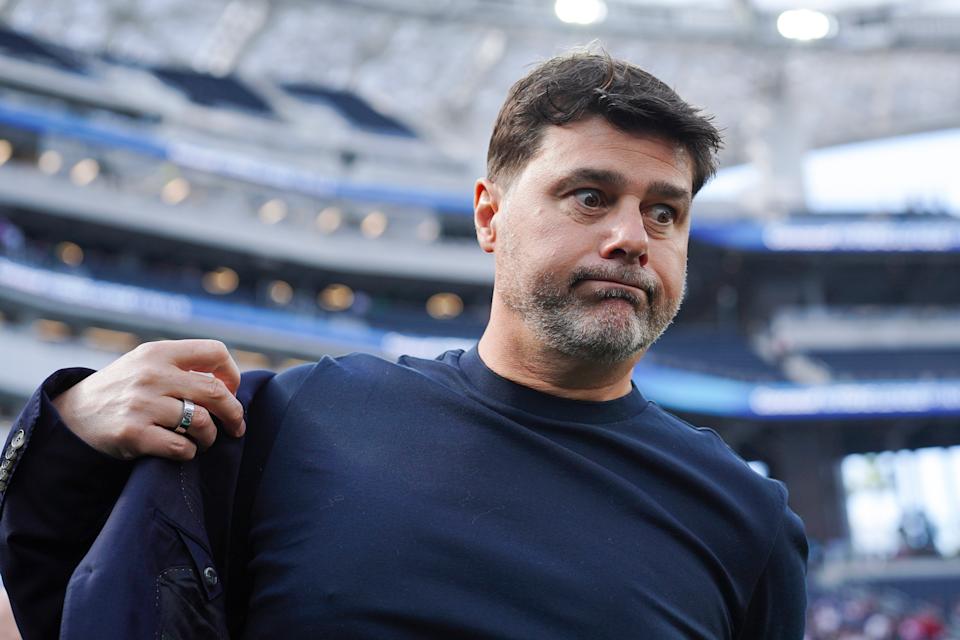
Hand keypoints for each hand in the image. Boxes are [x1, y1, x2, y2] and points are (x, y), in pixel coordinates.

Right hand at [52, 340, 244, 460]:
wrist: (72, 416)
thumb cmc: (124, 391)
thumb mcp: (146, 364)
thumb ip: (183, 367)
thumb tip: (231, 384)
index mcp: (158, 352)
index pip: (215, 352)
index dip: (231, 374)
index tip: (231, 391)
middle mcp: (151, 374)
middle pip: (215, 392)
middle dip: (234, 412)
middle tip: (236, 426)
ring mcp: (141, 404)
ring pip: (202, 422)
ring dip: (210, 436)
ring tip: (203, 440)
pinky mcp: (133, 434)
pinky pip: (181, 447)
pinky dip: (190, 452)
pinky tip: (183, 449)